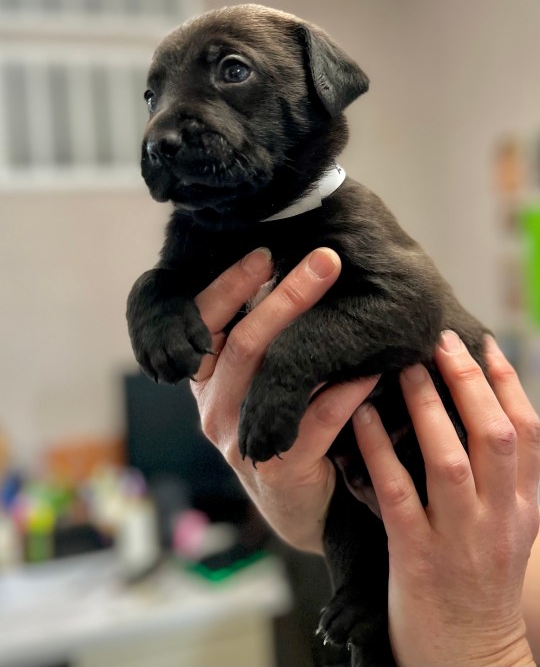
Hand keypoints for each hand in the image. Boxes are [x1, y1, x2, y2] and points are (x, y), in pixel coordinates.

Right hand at [191, 246, 379, 552]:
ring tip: (348, 302)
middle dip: (286, 296)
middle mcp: (213, 406)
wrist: (297, 503)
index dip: (230, 286)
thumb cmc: (282, 423)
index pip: (202, 322)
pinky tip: (370, 367)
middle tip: (325, 260)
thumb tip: (288, 263)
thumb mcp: (256, 380)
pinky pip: (315, 421)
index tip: (266, 252)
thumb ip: (260, 336)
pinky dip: (345, 390)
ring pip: (272, 376)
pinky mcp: (275, 469)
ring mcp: (239, 441)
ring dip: (312, 333)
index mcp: (205, 378)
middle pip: (244, 342)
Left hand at [354, 331, 539, 666]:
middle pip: (494, 436)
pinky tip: (362, 418)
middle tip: (440, 340)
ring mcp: (460, 538)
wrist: (467, 655)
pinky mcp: (418, 557)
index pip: (528, 433)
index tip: (482, 343)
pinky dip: (380, 452)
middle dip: (469, 382)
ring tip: (403, 367)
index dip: (507, 383)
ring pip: (448, 460)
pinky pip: (397, 495)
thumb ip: (498, 477)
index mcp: (524, 507)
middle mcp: (499, 518)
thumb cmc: (478, 580)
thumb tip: (475, 412)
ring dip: (426, 408)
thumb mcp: (505, 527)